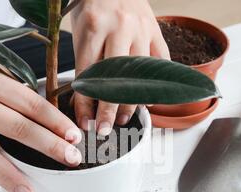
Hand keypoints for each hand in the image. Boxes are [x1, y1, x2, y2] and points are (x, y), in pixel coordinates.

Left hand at [71, 0, 169, 134]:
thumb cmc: (92, 4)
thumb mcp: (79, 30)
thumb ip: (83, 62)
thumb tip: (85, 101)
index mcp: (93, 26)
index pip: (88, 75)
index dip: (86, 103)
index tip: (86, 122)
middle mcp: (119, 28)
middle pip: (115, 79)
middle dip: (109, 110)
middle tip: (105, 129)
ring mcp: (142, 29)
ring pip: (139, 75)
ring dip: (132, 101)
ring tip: (125, 118)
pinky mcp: (156, 30)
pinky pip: (161, 62)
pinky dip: (156, 84)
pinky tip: (149, 100)